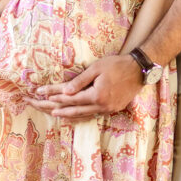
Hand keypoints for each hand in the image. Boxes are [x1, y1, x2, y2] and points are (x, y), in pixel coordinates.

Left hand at [28, 55, 142, 117]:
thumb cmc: (117, 65)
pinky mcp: (112, 110)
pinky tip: (74, 115)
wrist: (139, 71)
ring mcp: (108, 110)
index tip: (41, 93)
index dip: (55, 95)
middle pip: (74, 110)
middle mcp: (102, 106)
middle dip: (56, 108)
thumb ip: (80, 81)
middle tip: (43, 107)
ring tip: (55, 113)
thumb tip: (65, 92)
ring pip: (83, 115)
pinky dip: (81, 115)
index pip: (71, 98)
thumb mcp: (97, 68)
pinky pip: (92, 114)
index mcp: (97, 95)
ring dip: (67, 114)